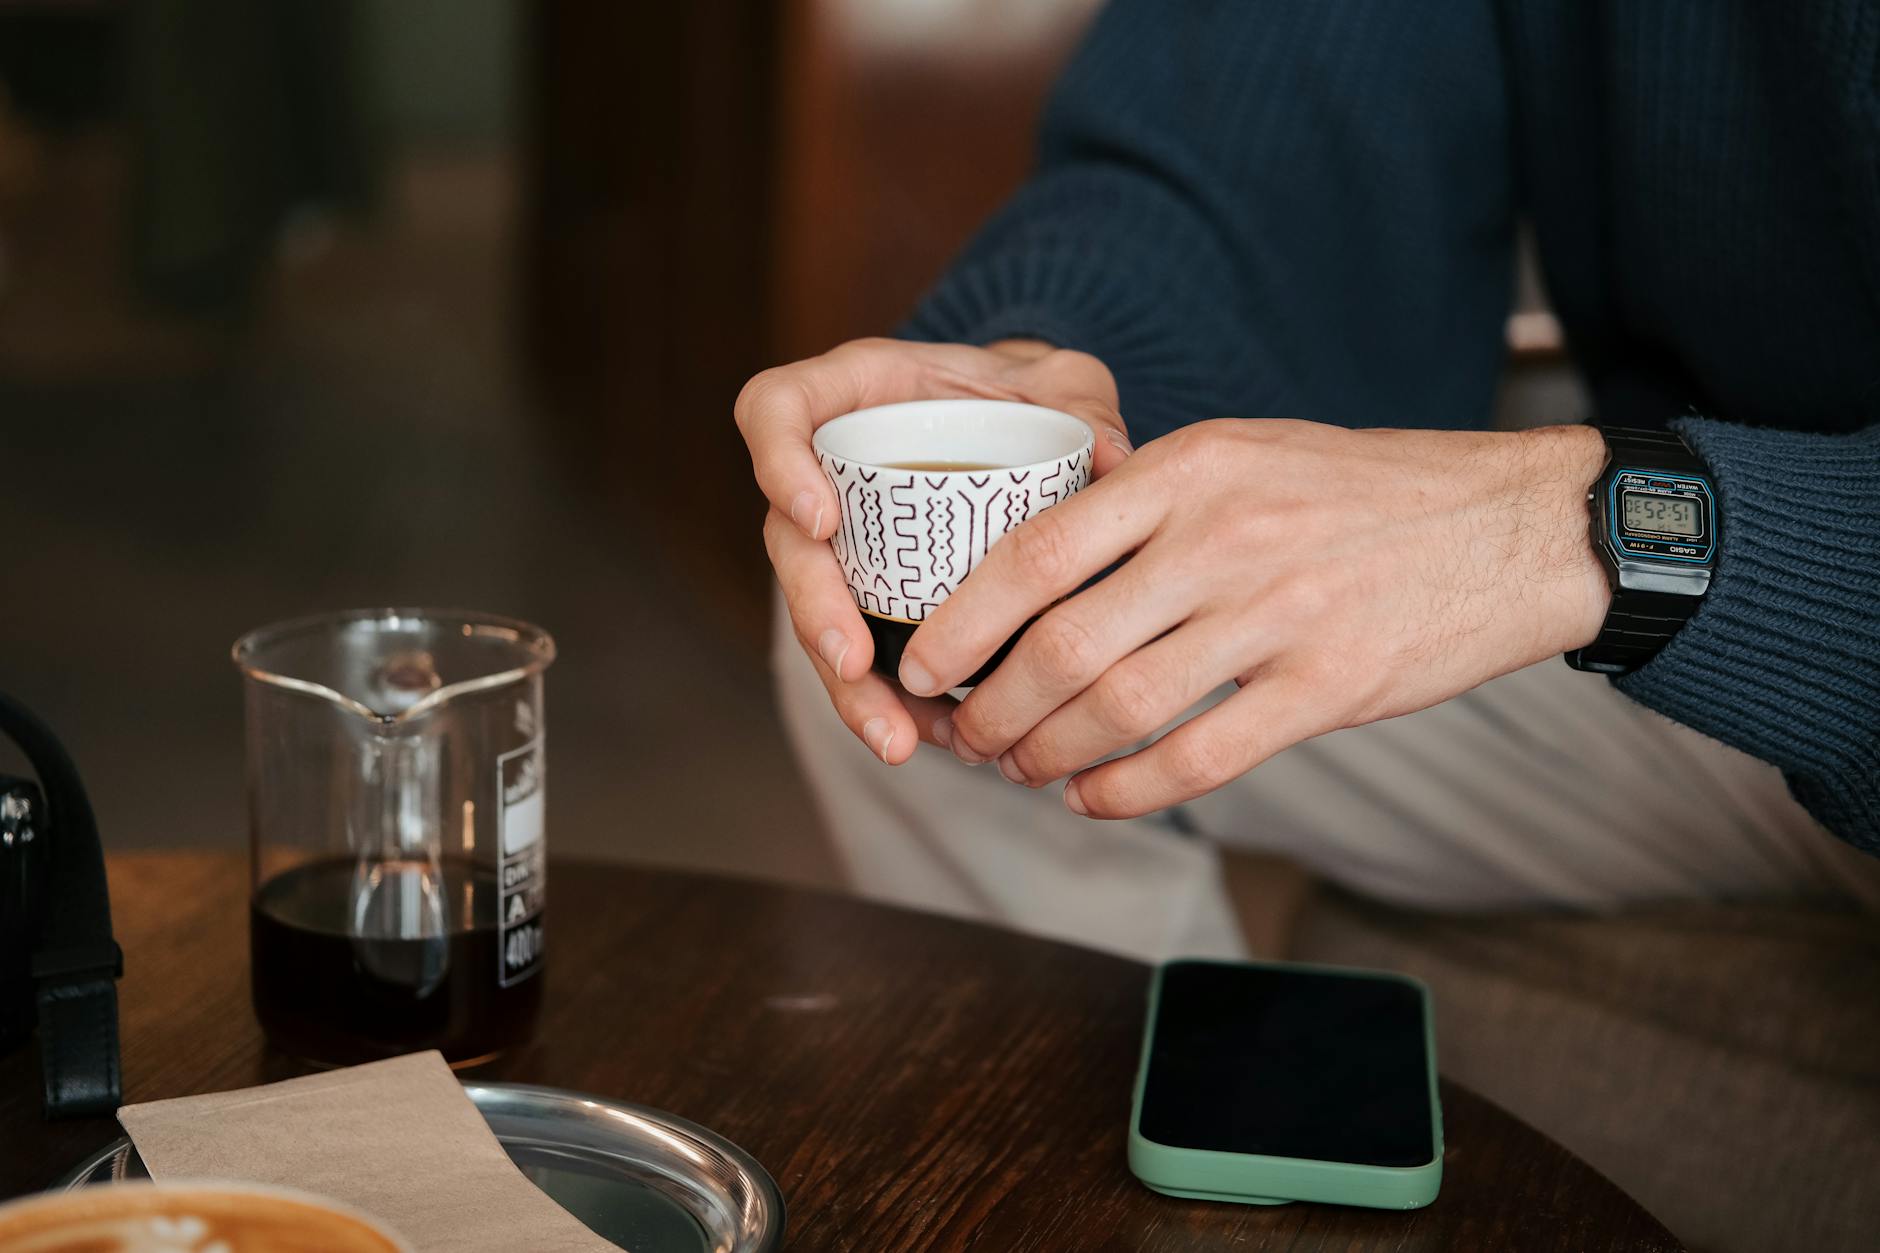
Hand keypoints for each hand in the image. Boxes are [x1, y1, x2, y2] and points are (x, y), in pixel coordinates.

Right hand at [739, 337, 1134, 762]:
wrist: (1026, 422)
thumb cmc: (1028, 391)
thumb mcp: (1061, 383)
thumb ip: (1084, 406)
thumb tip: (1118, 463)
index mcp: (854, 394)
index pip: (775, 409)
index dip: (780, 464)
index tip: (823, 522)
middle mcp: (828, 470)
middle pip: (788, 544)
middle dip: (817, 612)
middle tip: (856, 666)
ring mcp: (841, 540)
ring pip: (817, 617)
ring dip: (849, 687)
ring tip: (896, 739)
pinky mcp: (869, 596)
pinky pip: (861, 653)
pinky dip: (891, 701)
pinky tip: (933, 738)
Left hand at [896, 419, 1611, 817]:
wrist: (1513, 524)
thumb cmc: (1364, 490)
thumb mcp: (1247, 452)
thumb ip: (1149, 501)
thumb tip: (1036, 568)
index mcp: (1192, 469)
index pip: (1036, 550)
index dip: (963, 620)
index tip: (924, 662)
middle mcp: (1225, 538)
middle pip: (1063, 644)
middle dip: (993, 707)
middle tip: (967, 735)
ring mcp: (1279, 615)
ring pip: (1119, 709)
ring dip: (1048, 755)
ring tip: (1021, 769)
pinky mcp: (1327, 688)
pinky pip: (1197, 758)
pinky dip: (1127, 791)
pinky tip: (1096, 799)